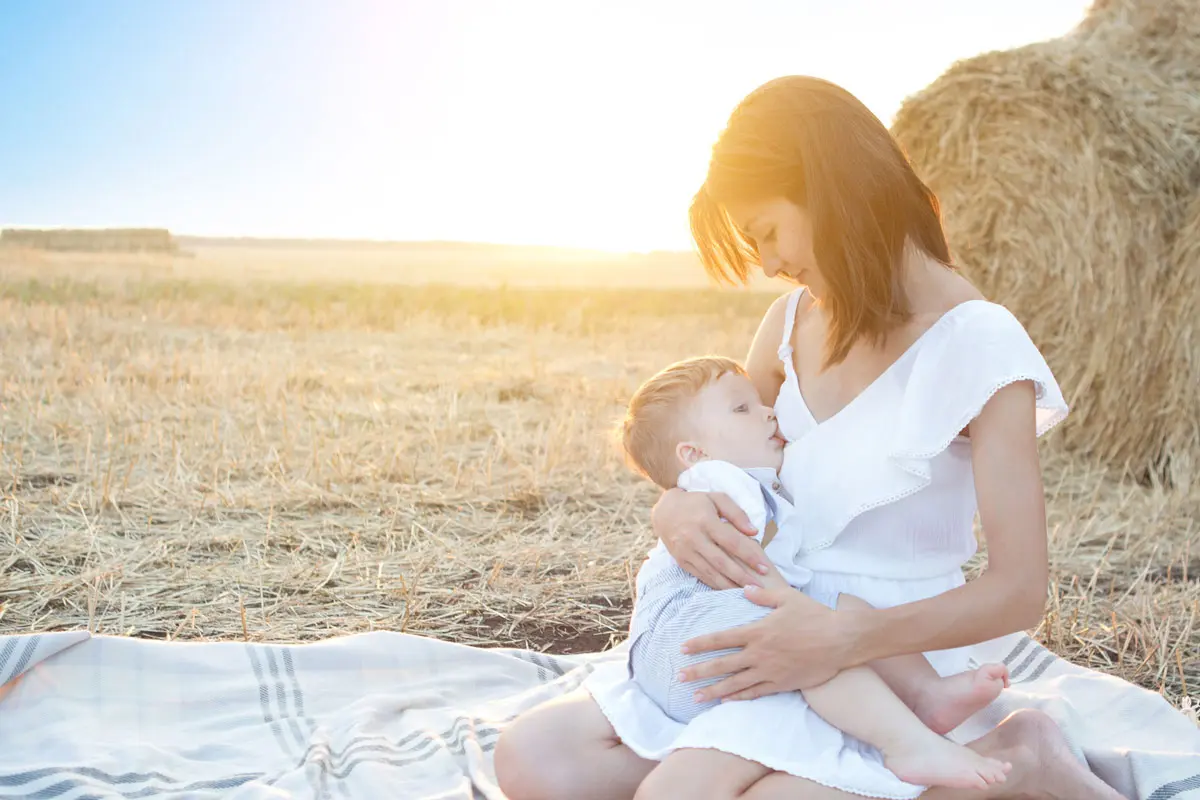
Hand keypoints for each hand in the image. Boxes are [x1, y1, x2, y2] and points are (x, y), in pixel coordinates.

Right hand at [652, 489, 769, 589]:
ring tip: (747, 593)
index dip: (749, 556)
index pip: (732, 542)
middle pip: (722, 562)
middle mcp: (694, 538)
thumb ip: (736, 513)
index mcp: (705, 521)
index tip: (764, 567)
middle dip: (742, 576)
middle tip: (759, 587)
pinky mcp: (681, 561)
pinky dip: (715, 584)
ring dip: (730, 585)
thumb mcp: (717, 498)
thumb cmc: (696, 503)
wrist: (665, 511)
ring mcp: (686, 551)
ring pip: (711, 572)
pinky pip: (700, 575)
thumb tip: (753, 532)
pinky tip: (728, 590)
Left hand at [678, 586, 858, 700]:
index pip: (721, 639)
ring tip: (695, 697)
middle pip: (722, 664)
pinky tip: (726, 700)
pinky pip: (756, 693)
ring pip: (735, 683)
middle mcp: (760, 653)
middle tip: (680, 677)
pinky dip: (739, 697)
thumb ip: (763, 595)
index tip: (683, 649)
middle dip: (699, 672)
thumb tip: (745, 590)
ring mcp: (770, 671)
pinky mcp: (782, 683)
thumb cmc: (815, 615)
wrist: (841, 640)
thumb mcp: (787, 597)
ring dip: (713, 690)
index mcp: (758, 631)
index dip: (700, 644)